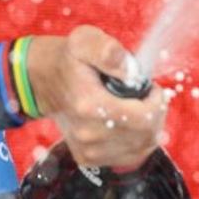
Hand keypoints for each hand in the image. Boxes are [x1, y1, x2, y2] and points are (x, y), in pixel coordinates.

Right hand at [25, 25, 165, 167]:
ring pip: (141, 148)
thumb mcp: (85, 41)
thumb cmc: (68, 59)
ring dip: (148, 127)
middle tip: (145, 95)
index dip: (156, 101)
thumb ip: (108, 51)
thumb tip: (131, 71)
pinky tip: (128, 123)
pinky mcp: (88, 158)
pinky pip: (130, 157)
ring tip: (137, 107)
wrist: (42, 80)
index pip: (144, 118)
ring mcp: (88, 150)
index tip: (150, 87)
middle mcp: (89, 134)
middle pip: (146, 135)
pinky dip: (137, 141)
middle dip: (154, 113)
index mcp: (90, 105)